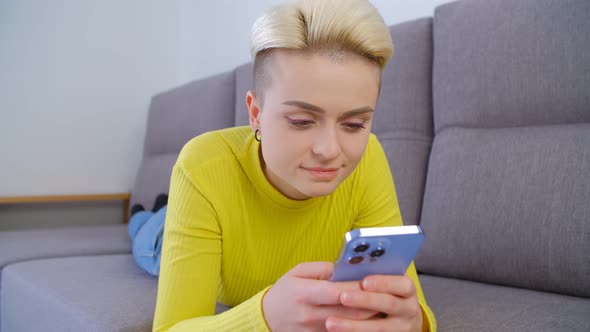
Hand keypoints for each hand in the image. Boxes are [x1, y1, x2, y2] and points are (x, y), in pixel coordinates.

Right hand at [262, 262, 378, 331]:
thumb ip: (321, 268)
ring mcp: (314, 330)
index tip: (374, 280)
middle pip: (349, 312)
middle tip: (387, 295)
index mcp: (305, 293)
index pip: (339, 291)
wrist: (266, 319)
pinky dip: (356, 327)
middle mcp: (310, 314)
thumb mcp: (297, 272)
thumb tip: (344, 268)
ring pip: (350, 326)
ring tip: (382, 306)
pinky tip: (367, 319)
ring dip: (368, 317)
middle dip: (371, 303)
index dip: (359, 287)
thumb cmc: (284, 292)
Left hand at [325, 274, 422, 331]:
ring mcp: (401, 327)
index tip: (363, 282)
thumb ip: (372, 275)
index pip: (401, 284)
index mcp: (407, 289)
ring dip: (353, 326)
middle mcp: (409, 309)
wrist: (400, 320)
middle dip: (364, 300)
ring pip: (378, 328)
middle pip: (389, 304)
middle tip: (342, 297)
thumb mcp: (386, 283)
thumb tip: (348, 269)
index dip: (383, 282)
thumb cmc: (385, 293)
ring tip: (330, 322)